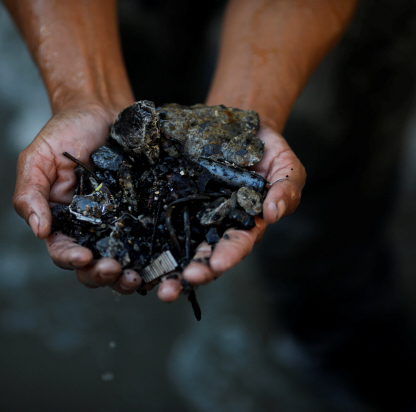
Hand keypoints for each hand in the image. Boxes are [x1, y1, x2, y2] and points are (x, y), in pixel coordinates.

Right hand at [12, 104, 141, 293]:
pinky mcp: (143, 212)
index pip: (62, 251)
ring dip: (128, 275)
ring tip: (139, 276)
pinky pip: (149, 239)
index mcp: (62, 222)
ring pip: (123, 261)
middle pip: (94, 267)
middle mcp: (91, 228)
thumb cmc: (64, 133)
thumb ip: (30, 194)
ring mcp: (119, 222)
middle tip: (116, 271)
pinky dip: (154, 254)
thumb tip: (39, 231)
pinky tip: (162, 258)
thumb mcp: (37, 159)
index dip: (71, 259)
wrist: (100, 109)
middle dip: (103, 275)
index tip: (84, 257)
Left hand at [156, 126, 305, 301]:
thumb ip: (286, 190)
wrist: (241, 126)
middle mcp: (215, 226)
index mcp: (245, 225)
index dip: (228, 256)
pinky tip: (128, 252)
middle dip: (187, 275)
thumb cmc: (269, 152)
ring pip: (176, 247)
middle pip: (202, 257)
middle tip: (170, 290)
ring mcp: (191, 214)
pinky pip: (157, 218)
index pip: (237, 245)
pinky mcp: (172, 199)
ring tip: (148, 283)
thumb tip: (273, 214)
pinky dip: (144, 235)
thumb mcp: (286, 167)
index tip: (216, 264)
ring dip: (162, 268)